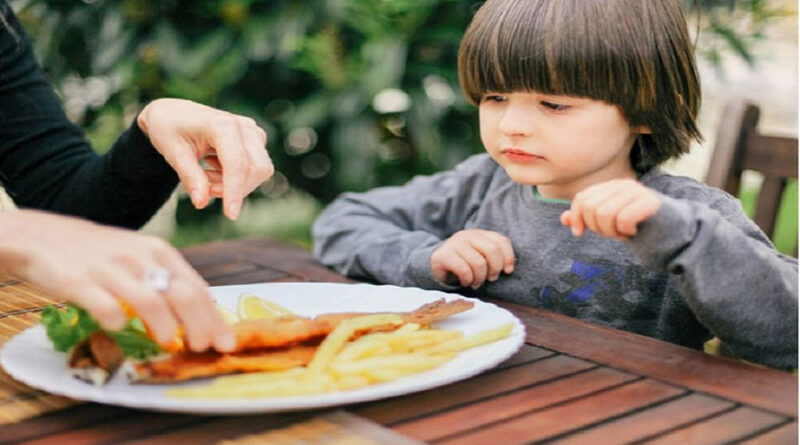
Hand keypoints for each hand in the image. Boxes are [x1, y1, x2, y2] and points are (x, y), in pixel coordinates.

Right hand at [0, 210, 233, 351]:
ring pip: (150, 300)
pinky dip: (116, 320)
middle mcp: (140, 257)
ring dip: (166, 326)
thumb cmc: (104, 254)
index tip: (225, 343)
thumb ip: (168, 283)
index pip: (197, 288)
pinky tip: (119, 328)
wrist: (47, 236)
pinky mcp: (79, 281)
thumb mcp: (142, 258)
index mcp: (159, 252)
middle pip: (181, 294)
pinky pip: (105, 305)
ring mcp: (110, 268)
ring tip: (169, 343)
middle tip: (202, 347)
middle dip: (199, 326)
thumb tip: (204, 319)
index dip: (214, 318)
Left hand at [137, 98, 273, 219]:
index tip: (231, 215)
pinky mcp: (256, 140)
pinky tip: (215, 170)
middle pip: (255, 169)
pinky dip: (237, 179)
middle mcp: (244, 126)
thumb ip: (190, 177)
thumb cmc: (170, 129)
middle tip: (205, 189)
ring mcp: (253, 132)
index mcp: (222, 124)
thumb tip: (201, 203)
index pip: (237, 163)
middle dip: (235, 188)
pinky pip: (256, 169)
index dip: (235, 190)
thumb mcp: (173, 153)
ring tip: (207, 176)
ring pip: (259, 171)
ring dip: (236, 184)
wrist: (174, 113)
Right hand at [430, 230, 514, 288]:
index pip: (501, 240)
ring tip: (476, 283)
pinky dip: (468, 280)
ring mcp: (455, 244)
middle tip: (491, 278)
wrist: (435, 264)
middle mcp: (468, 236)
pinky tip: (466, 282)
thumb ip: (493, 257)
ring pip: (479, 263)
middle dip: (495, 269)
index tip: (508, 271)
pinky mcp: (444, 255)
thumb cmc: (463, 263)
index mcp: (480, 234)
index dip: (508, 257)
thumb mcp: (479, 256)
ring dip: (480, 278)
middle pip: (492, 250)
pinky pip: (464, 270)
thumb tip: (509, 268)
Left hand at [560, 179, 660, 239]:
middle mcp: (623, 185)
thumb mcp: (608, 223)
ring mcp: (637, 192)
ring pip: (604, 214)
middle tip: (612, 233)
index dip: (576, 217)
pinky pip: (623, 219)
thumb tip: (563, 219)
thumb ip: (588, 218)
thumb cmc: (638, 228)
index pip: (582, 198)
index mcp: (611, 187)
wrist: (672, 234)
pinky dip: (625, 231)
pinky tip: (634, 231)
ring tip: (624, 232)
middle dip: (597, 228)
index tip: (579, 233)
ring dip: (611, 232)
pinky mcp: (650, 202)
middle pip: (590, 207)